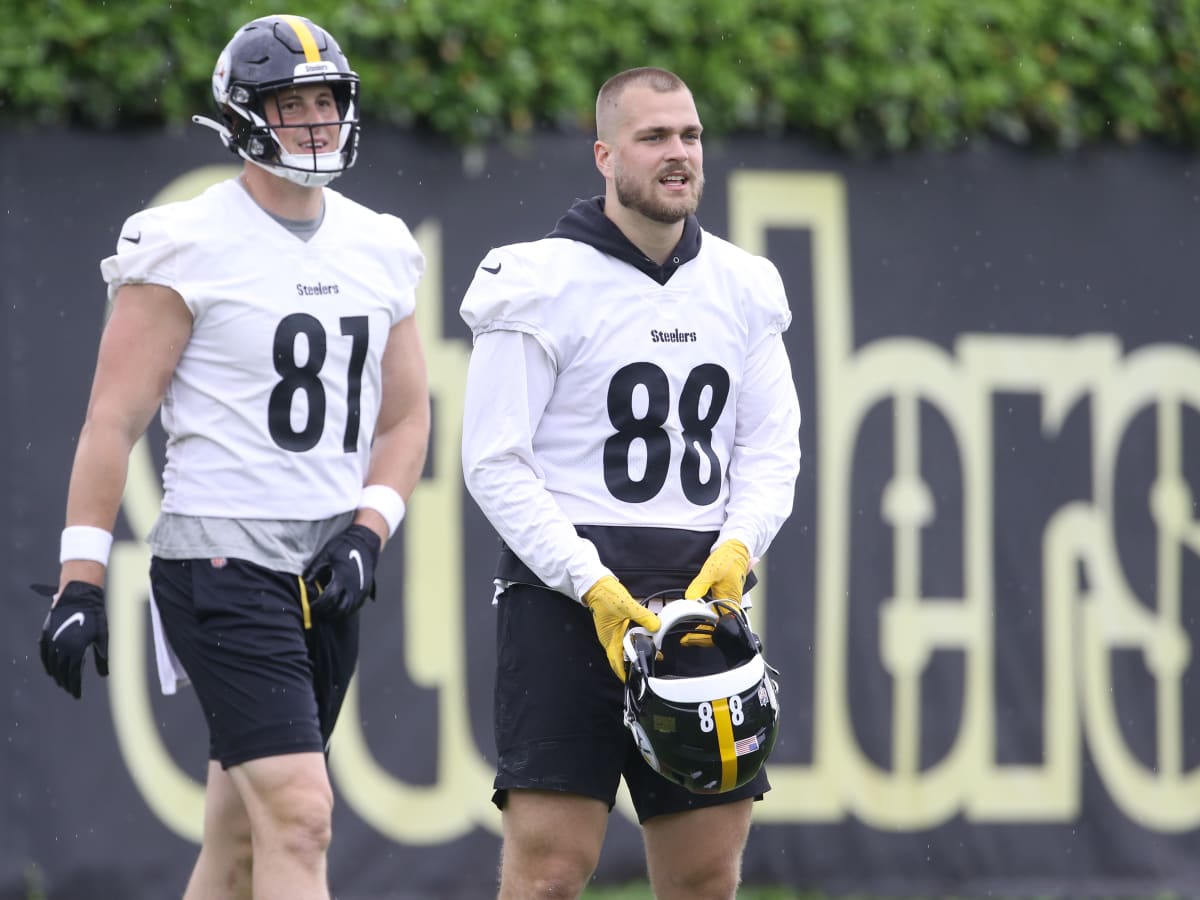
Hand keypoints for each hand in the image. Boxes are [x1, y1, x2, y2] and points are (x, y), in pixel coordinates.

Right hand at [37, 581, 108, 698]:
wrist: (80, 594)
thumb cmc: (95, 614)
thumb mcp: (103, 635)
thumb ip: (102, 655)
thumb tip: (104, 674)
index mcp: (76, 648)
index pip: (73, 673)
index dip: (75, 685)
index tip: (76, 695)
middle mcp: (61, 646)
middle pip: (61, 670)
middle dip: (65, 682)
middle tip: (69, 690)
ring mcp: (52, 639)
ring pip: (51, 663)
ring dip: (55, 674)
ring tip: (61, 682)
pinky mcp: (47, 632)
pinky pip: (43, 652)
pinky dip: (45, 662)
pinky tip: (49, 668)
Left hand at [303, 525, 380, 618]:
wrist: (365, 542)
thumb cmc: (345, 546)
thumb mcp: (326, 555)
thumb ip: (315, 570)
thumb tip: (305, 583)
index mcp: (341, 578)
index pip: (328, 599)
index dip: (318, 605)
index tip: (311, 605)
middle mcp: (353, 587)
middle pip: (338, 609)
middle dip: (326, 612)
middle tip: (318, 610)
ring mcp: (360, 590)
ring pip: (348, 610)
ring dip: (336, 613)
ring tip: (327, 610)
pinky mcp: (365, 590)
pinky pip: (355, 606)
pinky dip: (346, 609)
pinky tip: (339, 606)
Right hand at [583, 576, 659, 680]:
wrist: (597, 585)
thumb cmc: (606, 596)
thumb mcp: (627, 606)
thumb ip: (643, 616)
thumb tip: (656, 625)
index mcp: (610, 639)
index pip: (616, 662)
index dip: (624, 674)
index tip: (633, 680)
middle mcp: (609, 639)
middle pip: (620, 658)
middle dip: (633, 664)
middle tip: (648, 664)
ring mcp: (611, 633)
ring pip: (623, 649)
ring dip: (634, 652)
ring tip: (651, 651)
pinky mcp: (613, 627)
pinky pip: (623, 639)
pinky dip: (633, 642)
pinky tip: (642, 637)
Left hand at [682, 540, 749, 646]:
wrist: (736, 549)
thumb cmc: (728, 559)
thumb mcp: (711, 571)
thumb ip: (700, 586)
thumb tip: (690, 598)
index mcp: (730, 601)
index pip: (718, 627)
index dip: (704, 636)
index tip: (689, 638)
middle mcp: (731, 604)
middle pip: (717, 629)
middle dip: (702, 637)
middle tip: (686, 640)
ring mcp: (728, 602)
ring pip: (716, 622)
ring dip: (703, 629)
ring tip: (689, 634)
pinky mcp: (724, 597)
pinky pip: (715, 614)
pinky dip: (705, 620)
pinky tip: (695, 620)